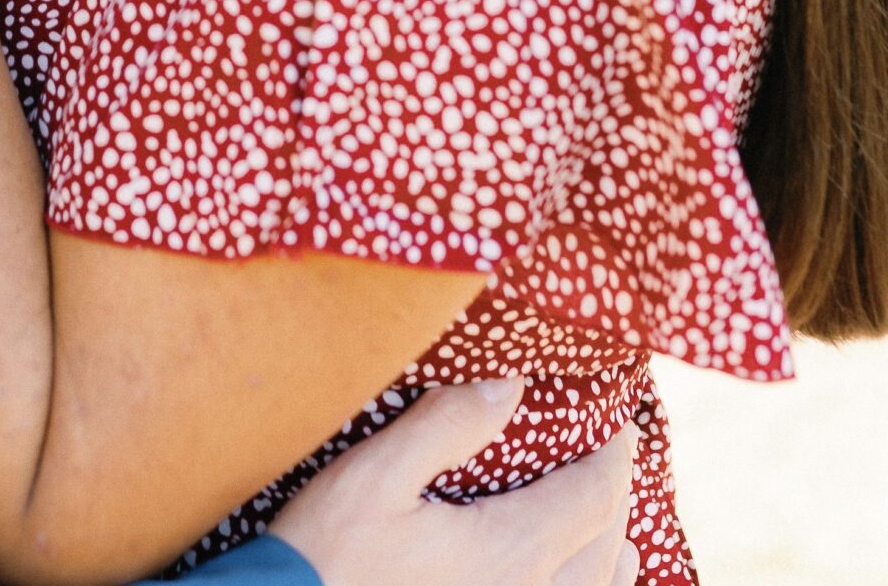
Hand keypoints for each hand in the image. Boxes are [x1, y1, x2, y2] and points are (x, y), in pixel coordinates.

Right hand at [272, 383, 636, 585]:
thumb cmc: (329, 555)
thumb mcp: (375, 475)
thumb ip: (446, 425)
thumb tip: (511, 385)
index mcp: (510, 551)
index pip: (594, 496)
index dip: (616, 456)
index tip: (623, 423)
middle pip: (604, 545)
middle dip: (615, 496)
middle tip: (615, 458)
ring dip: (612, 555)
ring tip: (616, 531)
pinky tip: (575, 585)